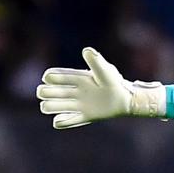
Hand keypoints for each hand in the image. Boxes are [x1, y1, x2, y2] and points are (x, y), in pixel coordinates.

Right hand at [36, 47, 163, 128]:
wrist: (127, 99)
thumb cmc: (115, 83)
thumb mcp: (105, 71)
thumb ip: (96, 62)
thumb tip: (86, 50)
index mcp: (78, 79)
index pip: (57, 76)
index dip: (50, 77)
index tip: (48, 78)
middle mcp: (76, 92)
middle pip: (51, 92)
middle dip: (45, 92)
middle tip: (49, 94)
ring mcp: (79, 105)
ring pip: (55, 106)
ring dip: (49, 107)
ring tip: (47, 107)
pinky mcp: (85, 116)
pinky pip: (68, 122)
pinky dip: (60, 122)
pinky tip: (58, 120)